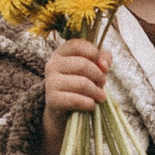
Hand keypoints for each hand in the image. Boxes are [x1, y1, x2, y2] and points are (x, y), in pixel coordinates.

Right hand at [39, 39, 109, 154]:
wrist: (63, 110)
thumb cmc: (80, 84)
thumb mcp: (91, 68)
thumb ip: (101, 59)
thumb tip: (104, 64)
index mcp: (61, 53)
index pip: (77, 45)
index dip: (94, 53)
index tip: (103, 66)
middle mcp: (52, 64)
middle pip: (82, 65)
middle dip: (98, 75)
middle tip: (103, 84)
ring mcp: (50, 82)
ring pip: (81, 83)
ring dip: (96, 91)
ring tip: (101, 97)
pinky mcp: (52, 99)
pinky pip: (75, 100)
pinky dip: (88, 103)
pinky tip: (92, 105)